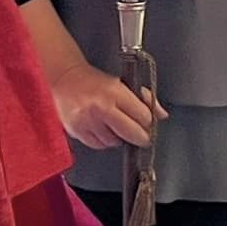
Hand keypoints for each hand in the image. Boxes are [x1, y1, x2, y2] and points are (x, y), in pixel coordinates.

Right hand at [51, 60, 166, 149]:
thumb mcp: (123, 84)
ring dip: (119, 138)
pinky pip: (99, 145)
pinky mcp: (77, 131)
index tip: (148, 123)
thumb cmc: (95, 82)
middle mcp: (101, 108)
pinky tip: (103, 130)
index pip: (143, 116)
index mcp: (115, 93)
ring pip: (115, 142)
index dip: (148, 122)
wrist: (65, 80)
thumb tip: (161, 115)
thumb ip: (144, 99)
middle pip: (131, 133)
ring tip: (116, 126)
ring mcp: (88, 121)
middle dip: (140, 136)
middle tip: (142, 136)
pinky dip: (104, 141)